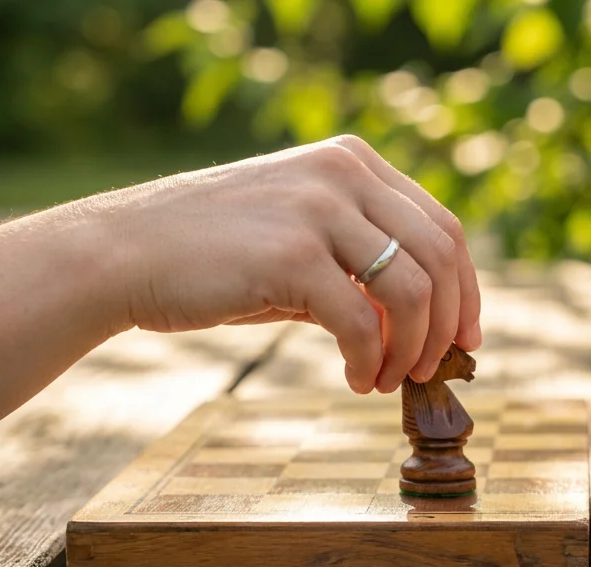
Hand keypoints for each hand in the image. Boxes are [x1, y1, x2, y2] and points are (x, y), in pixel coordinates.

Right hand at [96, 135, 480, 393]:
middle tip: (431, 371)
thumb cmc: (212, 255)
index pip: (443, 227)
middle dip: (446, 326)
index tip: (467, 337)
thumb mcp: (300, 239)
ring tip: (386, 381)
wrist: (122, 253)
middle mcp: (343, 173)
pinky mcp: (292, 256)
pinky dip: (370, 361)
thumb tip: (421, 322)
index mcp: (352, 162)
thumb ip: (360, 265)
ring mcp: (318, 210)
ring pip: (411, 291)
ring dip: (410, 350)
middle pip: (441, 258)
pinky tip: (356, 380)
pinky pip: (362, 323)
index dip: (467, 289)